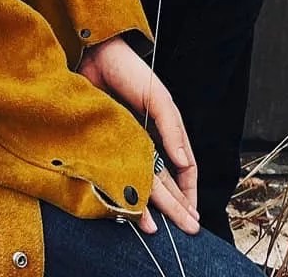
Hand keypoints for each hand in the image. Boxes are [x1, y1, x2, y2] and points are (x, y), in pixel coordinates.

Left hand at [77, 36, 198, 236]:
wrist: (94, 55)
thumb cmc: (130, 72)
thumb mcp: (158, 98)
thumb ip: (172, 128)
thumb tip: (184, 163)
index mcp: (168, 131)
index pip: (186, 169)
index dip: (190, 192)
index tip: (193, 213)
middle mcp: (150, 141)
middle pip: (166, 181)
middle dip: (176, 207)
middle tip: (184, 231)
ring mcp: (129, 144)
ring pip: (143, 181)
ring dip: (149, 205)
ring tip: (152, 229)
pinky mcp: (107, 144)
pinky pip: (118, 173)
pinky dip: (122, 190)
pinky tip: (124, 208)